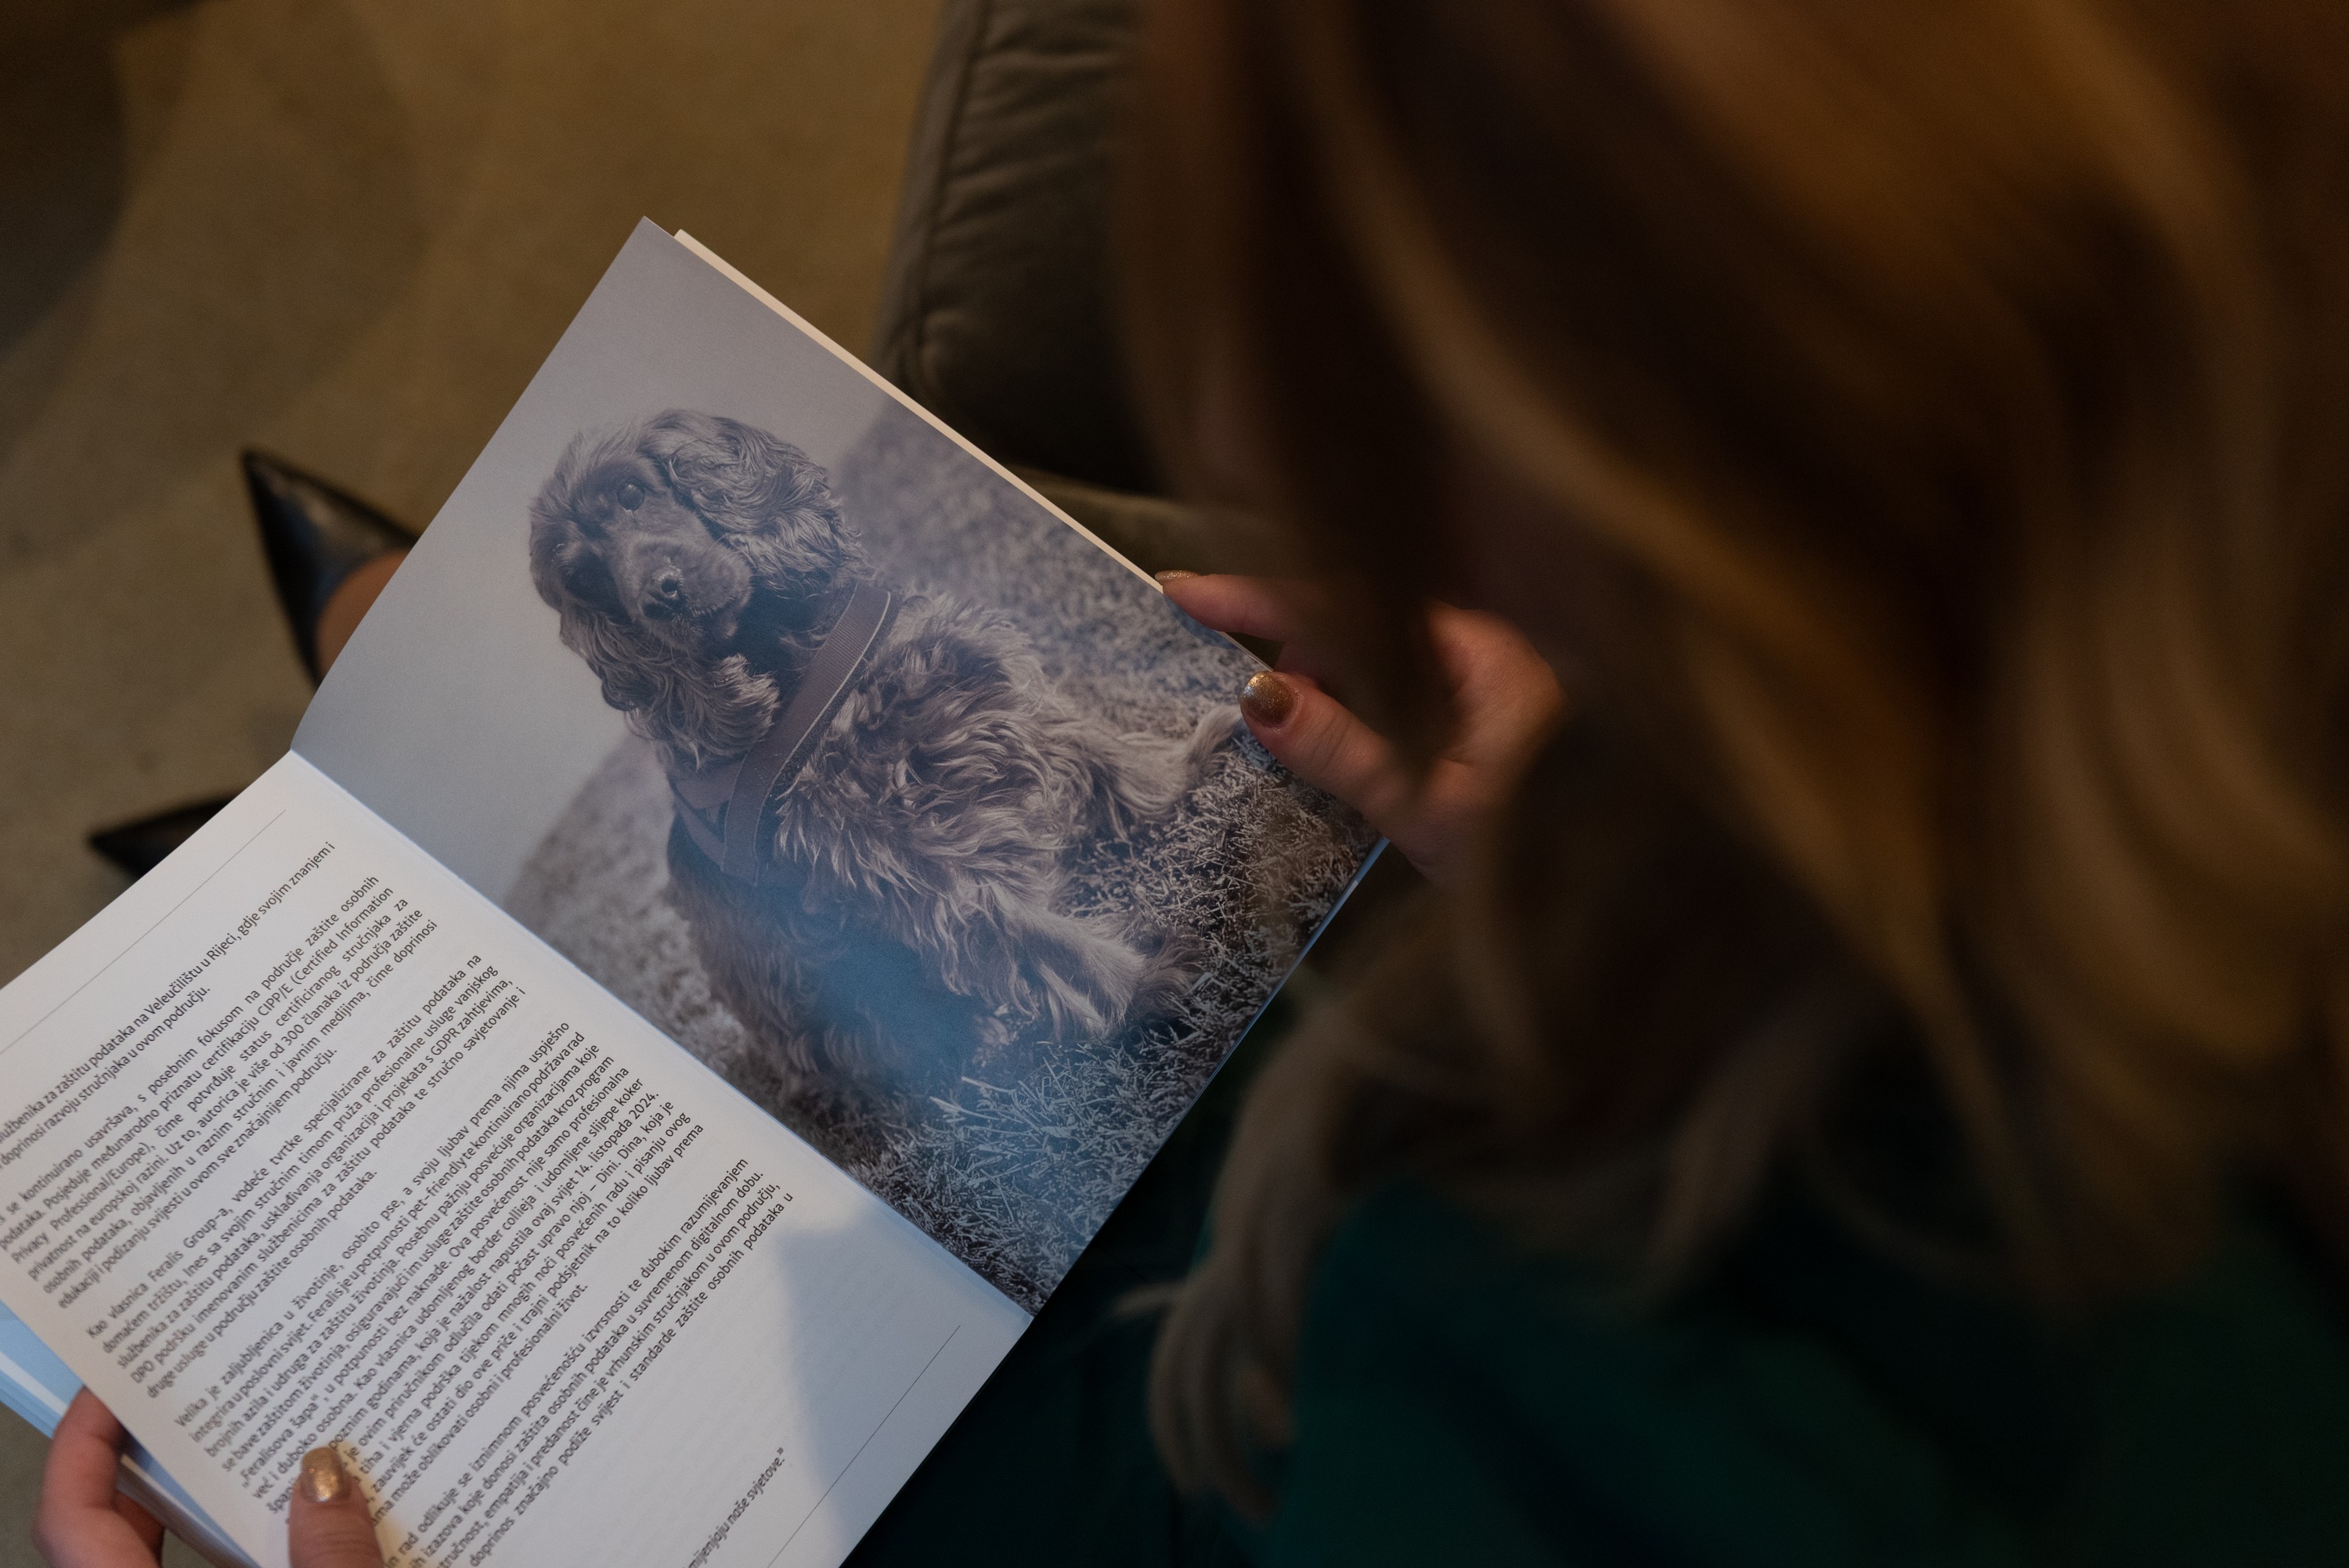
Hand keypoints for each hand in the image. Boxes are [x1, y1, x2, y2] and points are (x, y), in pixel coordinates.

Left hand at [36, 1389, 385, 1567]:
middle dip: (152, 1453)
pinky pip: (218, 1566)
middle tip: (191, 1388)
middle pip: (114, 1521)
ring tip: (259, 1437)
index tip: (110, 1385)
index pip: (73, 1515)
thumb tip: (329, 1477)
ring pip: (166, 1547)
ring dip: (209, 1495)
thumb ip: (328, 1554)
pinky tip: (302, 1515)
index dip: (81, 1445)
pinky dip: (247, 1536)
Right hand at [1160, 573, 1565, 882]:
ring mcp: (1477, 685)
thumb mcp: (1428, 806)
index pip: (1343, 603)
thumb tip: (1256, 697)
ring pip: (1366, 663)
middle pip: (1350, 625)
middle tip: (1238, 708)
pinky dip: (1346, 714)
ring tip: (1290, 750)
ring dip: (1318, 693)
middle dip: (1286, 658)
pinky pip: (1387, 695)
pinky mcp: (1474, 723)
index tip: (1180, 594)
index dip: (1254, 598)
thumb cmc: (1546, 851)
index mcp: (1475, 651)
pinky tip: (1328, 755)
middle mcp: (1477, 651)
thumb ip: (1342, 749)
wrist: (1629, 893)